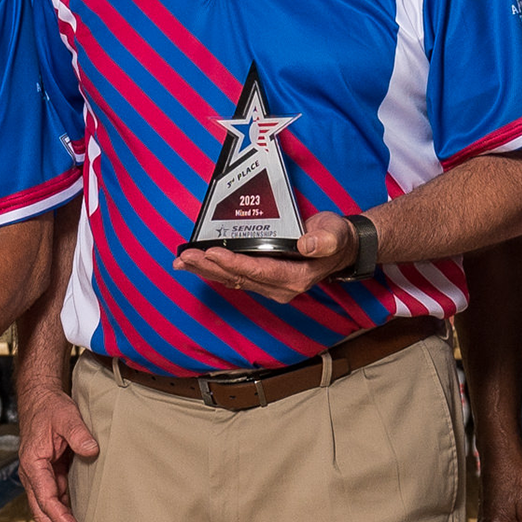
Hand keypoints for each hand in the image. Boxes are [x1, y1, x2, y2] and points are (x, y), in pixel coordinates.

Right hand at [16, 384, 96, 521]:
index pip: (45, 498)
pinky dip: (65, 517)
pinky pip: (56, 502)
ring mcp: (41, 477)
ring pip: (48, 511)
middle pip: (43, 513)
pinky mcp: (50, 476)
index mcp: (33, 463)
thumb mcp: (67, 416)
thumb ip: (78, 433)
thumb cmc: (50, 408)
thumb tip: (91, 450)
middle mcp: (34, 475)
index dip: (60, 517)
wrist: (41, 400)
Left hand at [173, 211, 356, 302]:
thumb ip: (324, 241)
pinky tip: (196, 263)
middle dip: (210, 266)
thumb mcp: (335, 235)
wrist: (339, 247)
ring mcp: (270, 285)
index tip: (212, 252)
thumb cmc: (335, 238)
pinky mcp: (262, 279)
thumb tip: (306, 244)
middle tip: (187, 256)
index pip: (259, 271)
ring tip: (182, 261)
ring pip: (233, 279)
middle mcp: (280, 286)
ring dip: (206, 270)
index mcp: (295, 277)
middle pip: (239, 278)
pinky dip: (214, 270)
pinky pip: (234, 277)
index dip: (234, 262)